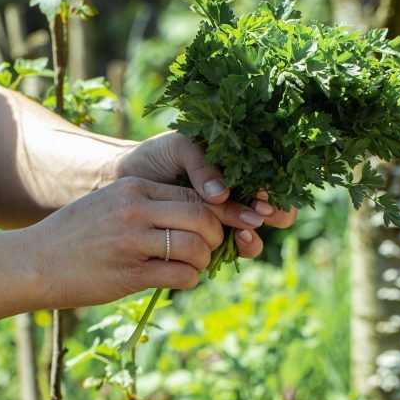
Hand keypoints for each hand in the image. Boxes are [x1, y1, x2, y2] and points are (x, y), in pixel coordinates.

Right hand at [26, 177, 224, 308]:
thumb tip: (187, 216)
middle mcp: (134, 209)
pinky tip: (180, 280)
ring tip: (193, 266)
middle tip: (209, 248)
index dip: (212, 212)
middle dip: (215, 235)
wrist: (34, 263)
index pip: (192, 193)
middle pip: (202, 216)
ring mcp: (132, 241)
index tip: (211, 227)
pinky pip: (180, 275)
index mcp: (133, 188)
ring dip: (203, 260)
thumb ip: (143, 204)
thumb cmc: (73, 237)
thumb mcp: (107, 203)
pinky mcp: (130, 273)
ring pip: (196, 246)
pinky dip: (189, 279)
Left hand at [115, 132, 297, 257]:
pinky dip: (233, 250)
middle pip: (273, 211)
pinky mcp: (206, 242)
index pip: (272, 179)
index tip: (265, 196)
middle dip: (276, 215)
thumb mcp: (181, 148)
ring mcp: (224, 222)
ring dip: (254, 238)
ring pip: (253, 236)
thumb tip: (221, 195)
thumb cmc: (156, 156)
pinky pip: (228, 252)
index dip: (275, 189)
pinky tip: (229, 243)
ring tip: (243, 233)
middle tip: (261, 215)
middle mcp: (238, 196)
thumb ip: (203, 166)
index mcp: (239, 168)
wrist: (123, 179)